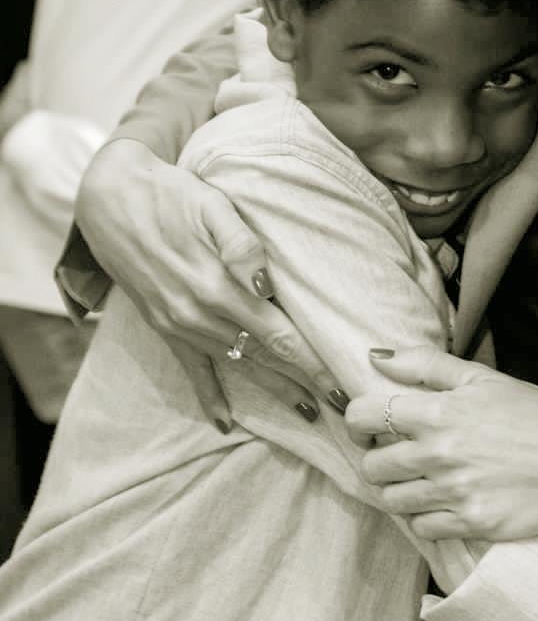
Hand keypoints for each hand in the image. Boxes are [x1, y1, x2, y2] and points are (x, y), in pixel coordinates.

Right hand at [76, 138, 339, 426]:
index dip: (314, 364)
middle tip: (344, 407)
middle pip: (267, 357)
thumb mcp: (210, 206)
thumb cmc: (171, 196)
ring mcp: (181, 324)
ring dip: (275, 390)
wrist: (109, 201)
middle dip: (307, 383)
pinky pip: (191, 369)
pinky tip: (224, 424)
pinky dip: (209, 397)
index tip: (343, 386)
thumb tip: (266, 284)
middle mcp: (201, 315)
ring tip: (309, 412)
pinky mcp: (165, 326)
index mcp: (220, 287)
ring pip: (239, 366)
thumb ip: (241, 244)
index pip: (280, 335)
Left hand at [344, 346, 537, 541]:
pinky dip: (428, 518)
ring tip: (427, 482)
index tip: (372, 427)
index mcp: (439, 411)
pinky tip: (447, 503)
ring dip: (402, 492)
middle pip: (373, 466)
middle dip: (381, 461)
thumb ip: (426, 365)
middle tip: (403, 458)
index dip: (359, 422)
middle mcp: (439, 453)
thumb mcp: (484, 379)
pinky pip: (423, 528)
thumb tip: (376, 356)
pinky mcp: (470, 523)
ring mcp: (453, 492)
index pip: (364, 416)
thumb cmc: (537, 415)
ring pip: (392, 501)